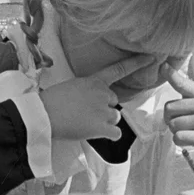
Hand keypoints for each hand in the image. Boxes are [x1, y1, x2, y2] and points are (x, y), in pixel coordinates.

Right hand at [40, 54, 154, 140]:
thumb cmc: (50, 102)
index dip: (136, 63)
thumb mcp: (71, 87)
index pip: (119, 69)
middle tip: (85, 113)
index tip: (152, 58)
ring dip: (105, 122)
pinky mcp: (101, 127)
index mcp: (93, 81)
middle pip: (113, 102)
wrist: (42, 116)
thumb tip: (91, 102)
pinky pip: (116, 133)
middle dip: (104, 108)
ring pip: (115, 117)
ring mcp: (103, 111)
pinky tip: (98, 134)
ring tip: (85, 123)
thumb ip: (87, 91)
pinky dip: (110, 136)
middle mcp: (102, 93)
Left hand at [164, 54, 193, 173]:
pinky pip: (178, 137)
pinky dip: (180, 141)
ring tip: (191, 130)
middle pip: (169, 109)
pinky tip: (191, 140)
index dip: (173, 75)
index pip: (185, 83)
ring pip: (172, 124)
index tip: (164, 65)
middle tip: (185, 122)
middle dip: (172, 118)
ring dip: (177, 131)